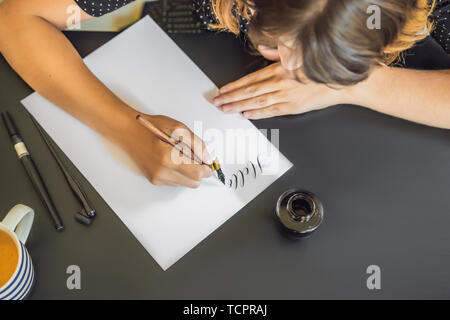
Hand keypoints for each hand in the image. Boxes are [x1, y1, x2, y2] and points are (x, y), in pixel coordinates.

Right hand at [117, 113, 211, 187]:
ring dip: (189, 173)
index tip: (208, 163)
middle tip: (196, 158)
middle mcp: (162, 172)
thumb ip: (197, 144)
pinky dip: (179, 173)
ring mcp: (157, 178)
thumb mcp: (178, 128)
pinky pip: (175, 182)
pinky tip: (172, 161)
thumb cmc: (151, 127)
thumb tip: (208, 158)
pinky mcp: (154, 180)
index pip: (197, 173)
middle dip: (199, 172)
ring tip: (181, 157)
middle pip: (193, 182)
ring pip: (185, 183)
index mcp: (168, 158)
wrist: (129, 132)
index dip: (206, 169)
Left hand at [213, 62, 346, 118]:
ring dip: (239, 106)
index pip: (250, 79)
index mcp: (279, 69)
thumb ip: (277, 52)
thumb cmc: (319, 67)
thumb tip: (262, 49)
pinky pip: (272, 111)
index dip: (234, 85)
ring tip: (227, 109)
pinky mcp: (293, 107)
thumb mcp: (298, 52)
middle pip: (249, 91)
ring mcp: (286, 96)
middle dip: (231, 97)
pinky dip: (258, 114)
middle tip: (218, 102)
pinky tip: (247, 115)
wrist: (340, 82)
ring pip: (257, 102)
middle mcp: (280, 83)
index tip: (222, 90)